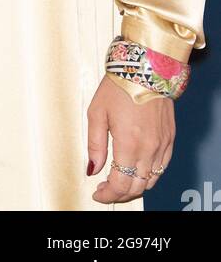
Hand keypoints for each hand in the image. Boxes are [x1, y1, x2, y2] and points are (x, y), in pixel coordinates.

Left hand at [87, 74, 173, 201]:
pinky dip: (149, 175)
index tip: (98, 193)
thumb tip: (92, 169)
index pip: (120, 185)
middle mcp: (149, 149)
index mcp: (129, 144)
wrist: (146, 67)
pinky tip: (137, 169)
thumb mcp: (96, 113)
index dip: (107, 194)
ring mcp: (162, 145)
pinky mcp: (170, 138)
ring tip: (120, 181)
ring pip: (151, 181)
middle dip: (119, 194)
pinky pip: (162, 167)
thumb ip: (95, 145)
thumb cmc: (119, 86)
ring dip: (135, 187)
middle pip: (136, 188)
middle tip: (106, 190)